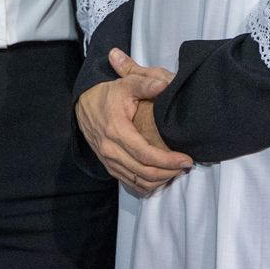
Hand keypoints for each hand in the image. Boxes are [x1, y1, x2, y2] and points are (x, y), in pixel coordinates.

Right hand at [75, 48, 191, 193]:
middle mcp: (110, 150)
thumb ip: (144, 83)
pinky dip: (147, 185)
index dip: (168, 161)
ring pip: (138, 181)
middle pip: (145, 172)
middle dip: (169, 172)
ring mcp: (108, 160)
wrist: (83, 104)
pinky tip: (160, 177)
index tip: (186, 159)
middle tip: (186, 165)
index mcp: (116, 131)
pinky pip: (130, 183)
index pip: (146, 155)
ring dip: (160, 180)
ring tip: (176, 171)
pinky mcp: (108, 166)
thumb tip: (165, 84)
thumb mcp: (125, 84)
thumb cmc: (107, 94)